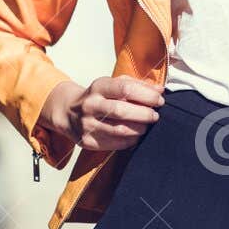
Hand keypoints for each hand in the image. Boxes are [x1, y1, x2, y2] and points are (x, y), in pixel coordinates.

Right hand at [43, 76, 164, 152]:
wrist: (68, 111)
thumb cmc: (99, 96)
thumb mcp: (113, 84)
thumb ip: (137, 85)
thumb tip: (160, 90)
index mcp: (99, 87)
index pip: (125, 89)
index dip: (146, 95)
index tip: (159, 100)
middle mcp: (90, 105)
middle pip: (122, 111)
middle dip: (144, 114)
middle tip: (155, 116)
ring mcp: (87, 124)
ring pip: (119, 130)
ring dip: (139, 129)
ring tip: (146, 126)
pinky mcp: (87, 141)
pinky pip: (114, 144)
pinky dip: (130, 141)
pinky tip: (135, 136)